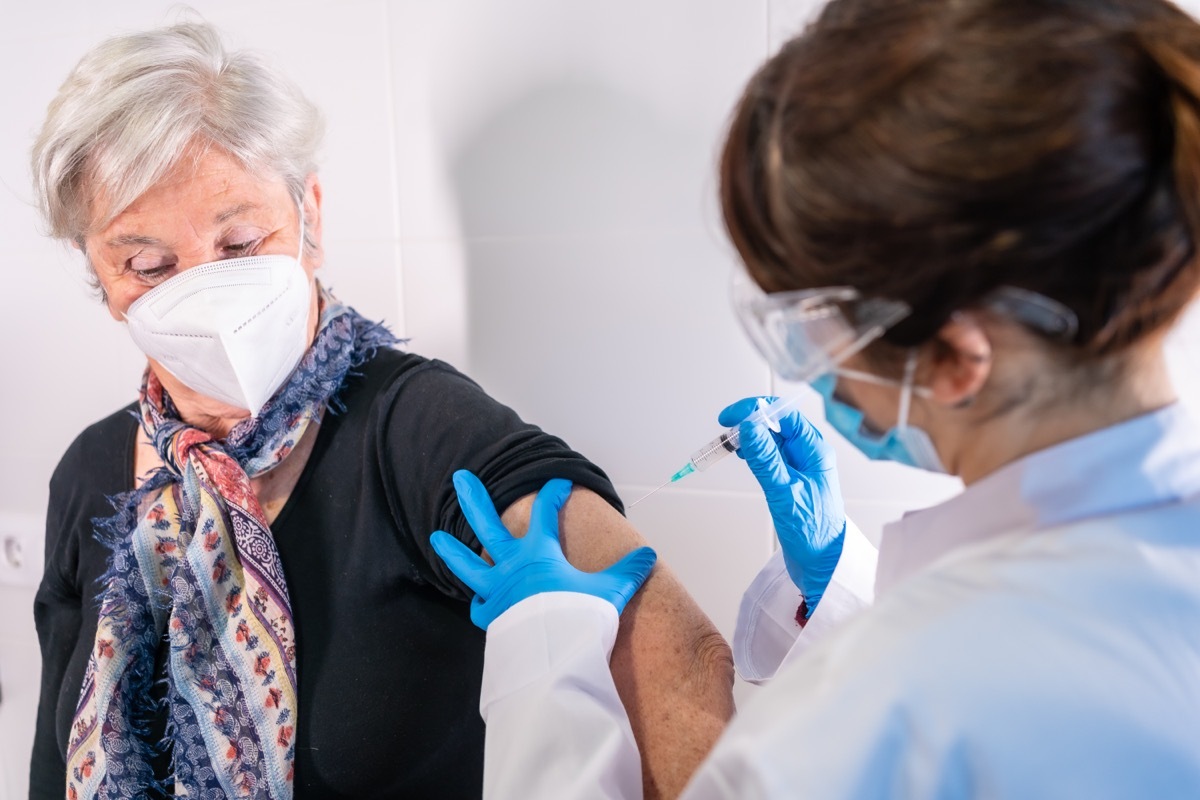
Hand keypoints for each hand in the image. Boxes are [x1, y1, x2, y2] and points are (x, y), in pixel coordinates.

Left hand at [430, 470, 657, 629]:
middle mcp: (512, 566)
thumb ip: (628, 571)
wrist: (555, 657)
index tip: (559, 481)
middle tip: (459, 478)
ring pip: (468, 565)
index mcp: (539, 554)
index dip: (553, 494)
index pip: (545, 513)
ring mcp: (497, 592)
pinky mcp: (492, 618)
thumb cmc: (580, 619)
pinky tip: (478, 598)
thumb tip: (649, 554)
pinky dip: (479, 601)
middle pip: (488, 526)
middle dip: (475, 500)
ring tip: (436, 536)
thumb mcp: (610, 591)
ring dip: (452, 550)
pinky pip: (480, 606)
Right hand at [719, 397, 846, 614]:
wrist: (823, 564)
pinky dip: (754, 453)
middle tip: (726, 432)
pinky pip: (770, 456)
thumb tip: (750, 426)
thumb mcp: (785, 493)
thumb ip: (766, 459)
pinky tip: (743, 456)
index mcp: (815, 451)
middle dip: (749, 422)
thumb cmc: (813, 533)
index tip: (731, 417)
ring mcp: (799, 467)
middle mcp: (808, 454)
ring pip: (771, 440)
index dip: (756, 410)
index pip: (784, 415)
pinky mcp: (790, 480)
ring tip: (730, 445)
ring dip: (750, 438)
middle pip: (776, 424)